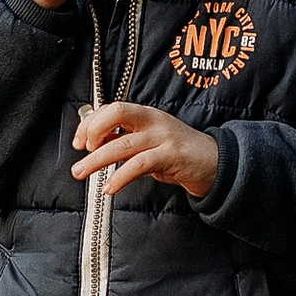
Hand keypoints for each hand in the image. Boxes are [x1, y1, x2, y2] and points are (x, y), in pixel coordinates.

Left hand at [71, 101, 218, 200]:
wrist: (216, 163)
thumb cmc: (179, 154)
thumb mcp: (149, 143)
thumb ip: (125, 142)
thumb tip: (95, 146)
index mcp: (146, 114)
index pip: (111, 108)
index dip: (90, 123)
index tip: (79, 142)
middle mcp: (153, 120)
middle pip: (116, 113)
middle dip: (92, 130)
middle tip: (82, 152)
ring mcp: (163, 136)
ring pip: (122, 143)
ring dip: (96, 160)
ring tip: (81, 172)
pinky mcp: (172, 155)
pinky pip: (139, 164)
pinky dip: (121, 176)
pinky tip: (110, 187)